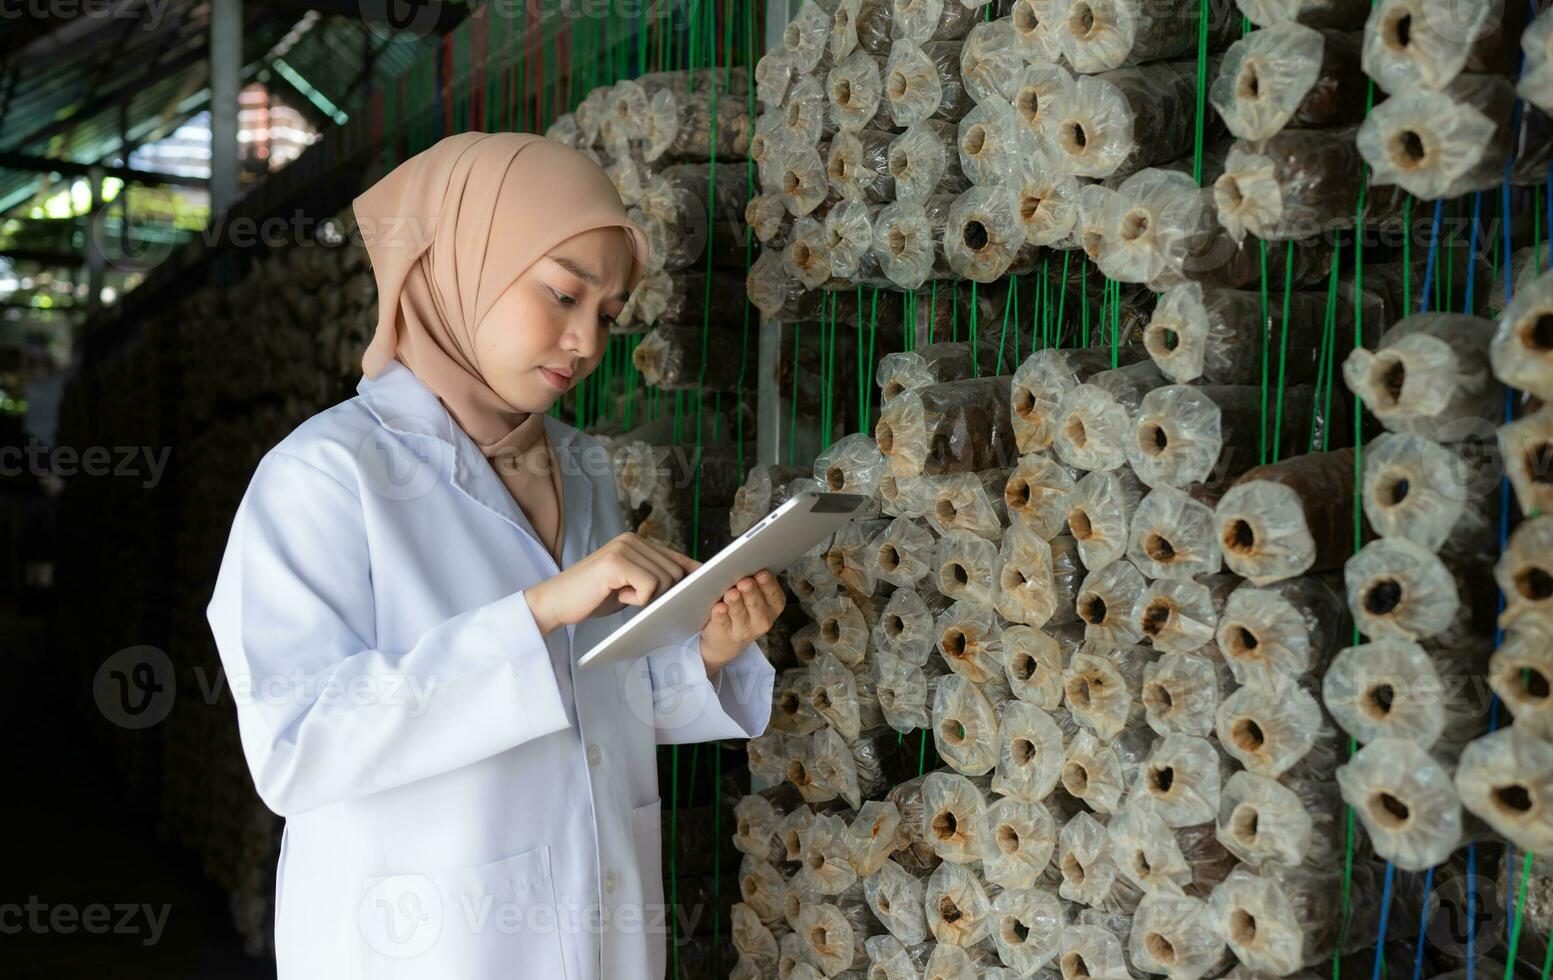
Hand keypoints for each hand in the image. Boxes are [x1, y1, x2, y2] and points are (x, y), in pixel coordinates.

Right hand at [524, 532, 699, 635]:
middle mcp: (632, 539)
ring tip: (622, 595)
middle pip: (676, 571)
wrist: (555, 602)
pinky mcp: (616, 562)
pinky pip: (650, 586)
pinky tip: (618, 596)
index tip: (707, 587)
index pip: (677, 558)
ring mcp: (624, 548)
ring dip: (648, 597)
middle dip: (664, 593)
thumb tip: (690, 583)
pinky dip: (638, 599)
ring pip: (665, 579)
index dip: (693, 574)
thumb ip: (653, 578)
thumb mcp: (629, 585)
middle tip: (635, 598)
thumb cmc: (593, 597)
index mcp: (636, 542)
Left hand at [699, 570, 785, 676]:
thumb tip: (710, 551)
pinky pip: (723, 623)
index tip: (762, 573)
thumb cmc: (736, 604)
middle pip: (756, 603)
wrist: (725, 639)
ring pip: (740, 614)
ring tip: (731, 593)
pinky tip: (719, 608)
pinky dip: (720, 615)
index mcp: (773, 604)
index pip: (774, 593)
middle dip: (751, 591)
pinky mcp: (725, 634)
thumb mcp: (746, 590)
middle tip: (745, 582)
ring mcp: (744, 629)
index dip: (768, 583)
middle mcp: (762, 619)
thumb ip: (741, 570)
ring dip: (736, 603)